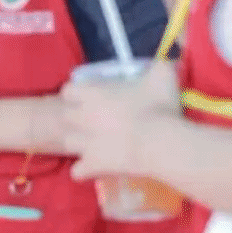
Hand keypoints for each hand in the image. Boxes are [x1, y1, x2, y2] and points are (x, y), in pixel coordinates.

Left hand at [61, 60, 180, 180]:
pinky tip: (95, 168)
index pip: (68, 90)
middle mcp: (81, 117)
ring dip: (79, 143)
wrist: (159, 143)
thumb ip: (159, 66)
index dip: (77, 94)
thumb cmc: (158, 106)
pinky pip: (77, 171)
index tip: (91, 97)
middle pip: (65, 116)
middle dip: (76, 119)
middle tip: (95, 121)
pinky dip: (83, 171)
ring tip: (95, 145)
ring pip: (68, 143)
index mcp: (92, 94)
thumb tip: (165, 61)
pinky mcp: (92, 165)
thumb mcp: (162, 76)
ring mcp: (84, 143)